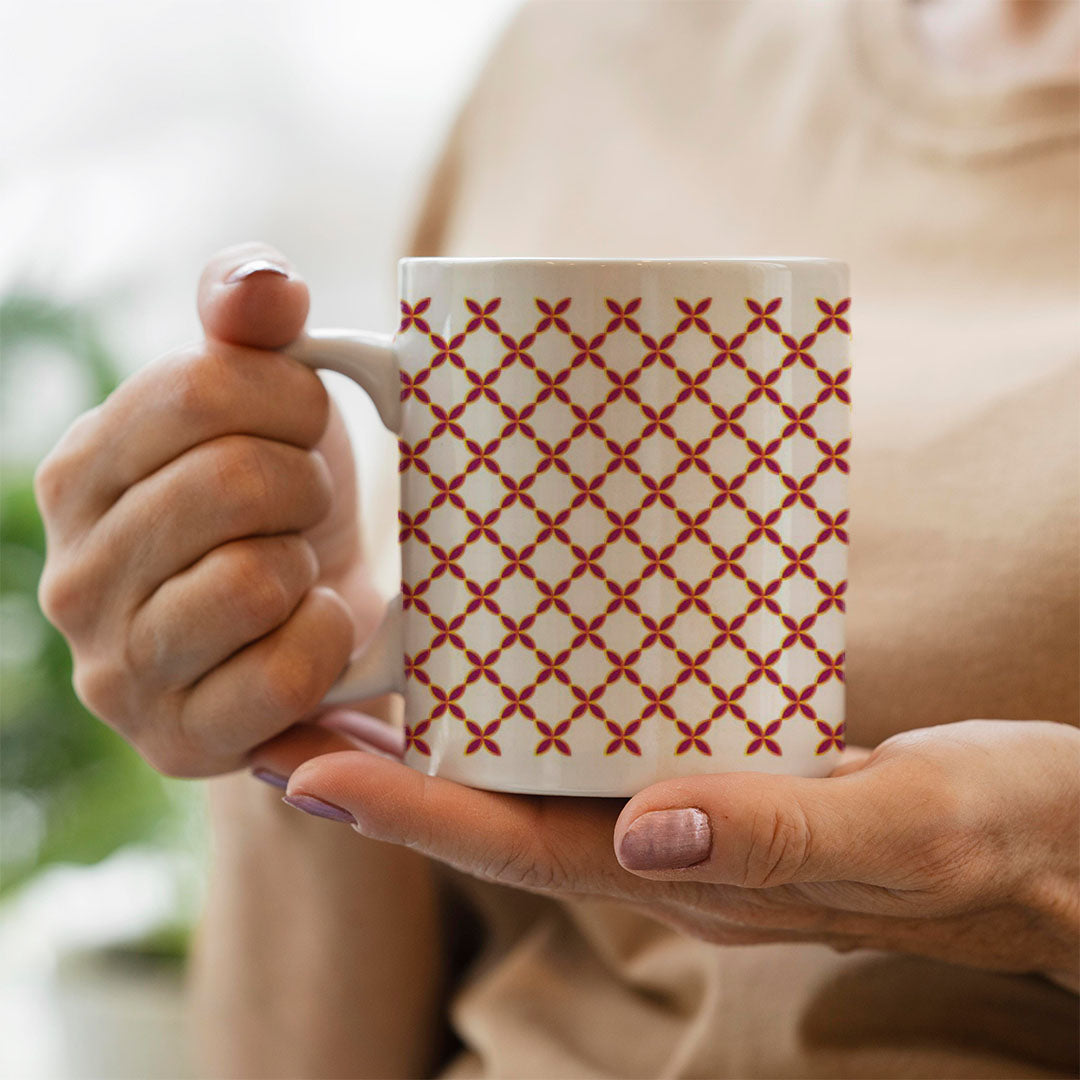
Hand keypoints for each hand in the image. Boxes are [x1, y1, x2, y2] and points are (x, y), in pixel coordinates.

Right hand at [36, 242, 385, 776]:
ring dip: (308, 564)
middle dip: (305, 483)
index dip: (291, 398)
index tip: (306, 424)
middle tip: (305, 505)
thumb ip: (251, 319)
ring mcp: (117, 667)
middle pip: (232, 481)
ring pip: (252, 579)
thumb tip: (267, 286)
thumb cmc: (286, 502)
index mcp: (80, 469)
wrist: (309, 623)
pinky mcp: (177, 739)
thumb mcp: (268, 397)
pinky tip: (311, 628)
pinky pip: (281, 672)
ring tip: (297, 568)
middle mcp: (74, 572)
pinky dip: (324, 639)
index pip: (200, 388)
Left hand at [263, 718, 1078, 985]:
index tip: (300, 764)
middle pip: (490, 815)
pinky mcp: (716, 767)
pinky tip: (494, 669)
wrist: (1048, 841)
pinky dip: (520, 714)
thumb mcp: (908, 826)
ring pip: (527, 781)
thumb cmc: (992, 835)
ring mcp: (684, 810)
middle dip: (380, 774)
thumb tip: (649, 824)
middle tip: (278, 708)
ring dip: (433, 743)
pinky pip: (589, 745)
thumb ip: (789, 827)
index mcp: (692, 870)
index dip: (403, 811)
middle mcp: (664, 847)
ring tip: (345, 683)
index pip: (516, 846)